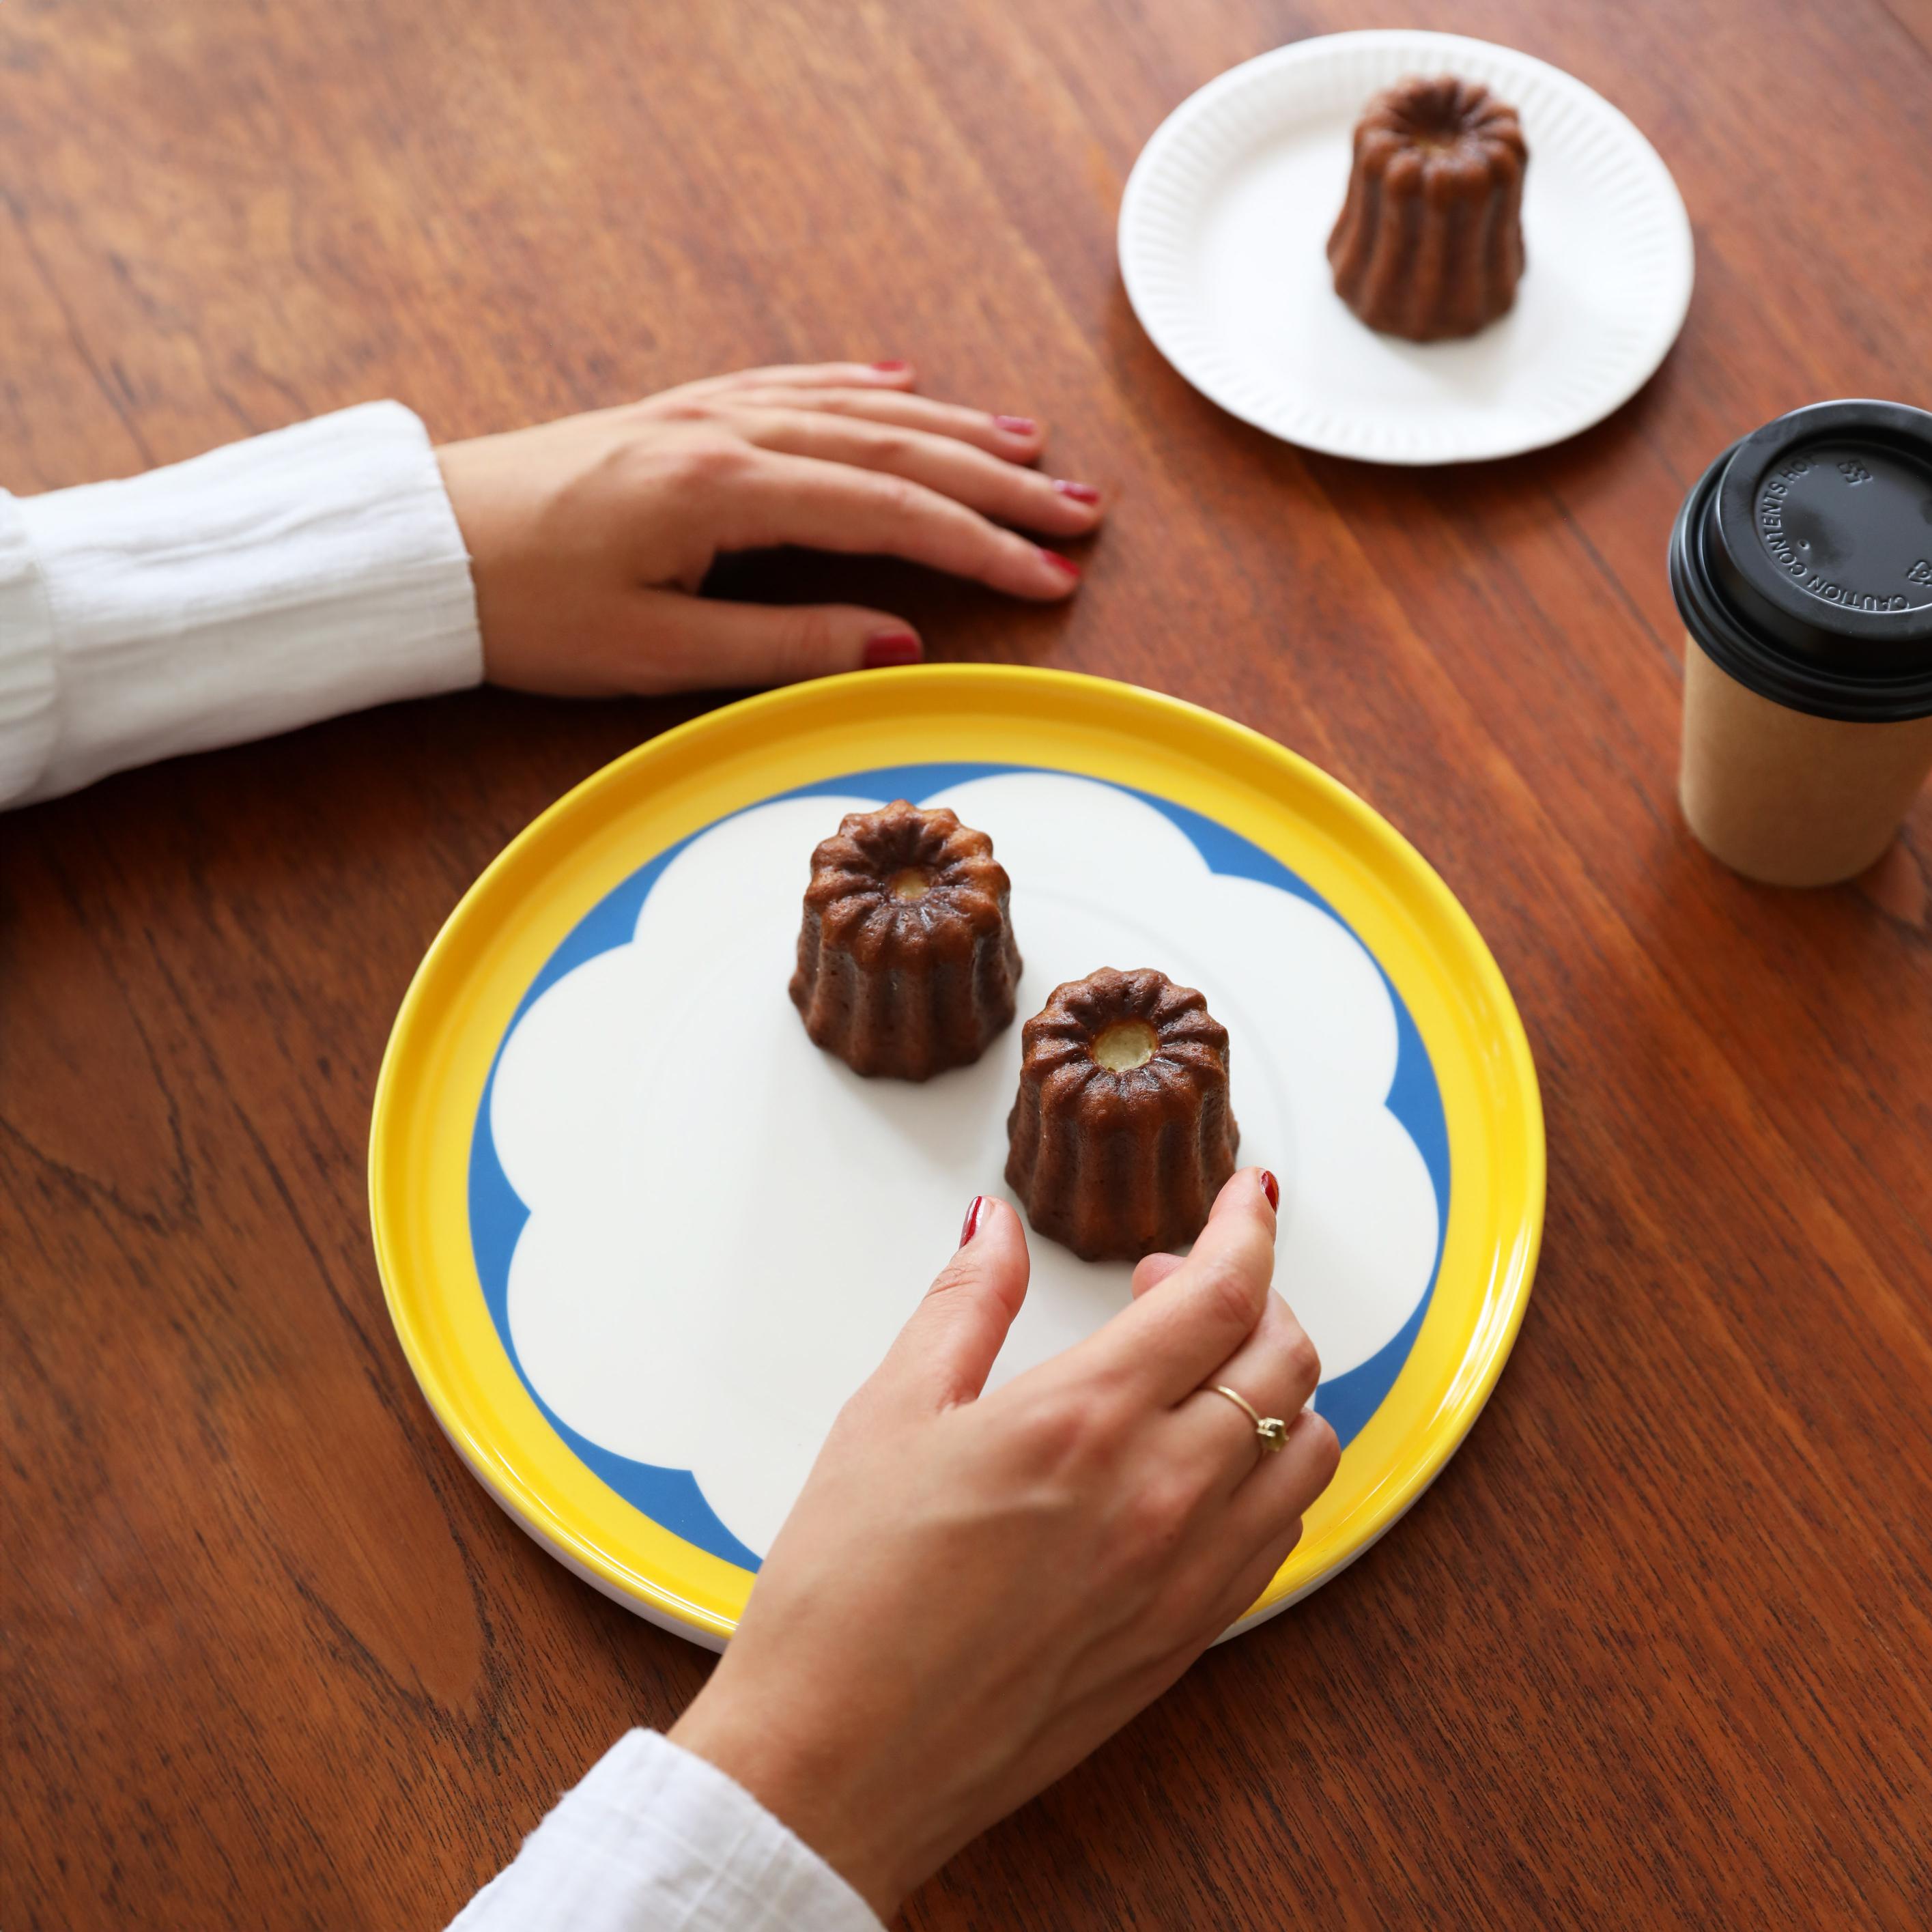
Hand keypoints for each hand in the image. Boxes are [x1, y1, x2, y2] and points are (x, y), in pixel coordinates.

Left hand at [435, 361, 1104, 695]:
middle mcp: (727, 433)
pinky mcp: (682, 415)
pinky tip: (906, 387)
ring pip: (857, 410)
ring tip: (1030, 447)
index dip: (981, 547)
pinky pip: (794, 386)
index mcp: (724, 490)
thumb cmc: (527, 609)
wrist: (426, 549)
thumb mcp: (657, 653)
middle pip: (894, 449)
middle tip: (1081, 509)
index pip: (888, 513)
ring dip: (950, 428)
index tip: (1051, 575)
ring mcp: (706, 413)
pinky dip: (862, 389)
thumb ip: (784, 643)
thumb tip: (895, 640)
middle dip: (997, 481)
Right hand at [669, 1173, 1339, 1918]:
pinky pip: (1278, 1539)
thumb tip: (993, 1228)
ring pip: (1304, 1452)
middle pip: (1284, 1361)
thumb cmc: (846, 1595)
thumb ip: (964, 1302)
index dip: (1250, 1227)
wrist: (836, 1764)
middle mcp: (1160, 1495)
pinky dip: (1268, 1476)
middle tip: (1177, 1285)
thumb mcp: (889, 1413)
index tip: (1252, 1197)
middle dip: (1255, 1296)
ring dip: (1275, 1389)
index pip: (1223, 1294)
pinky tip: (1199, 1467)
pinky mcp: (1183, 1644)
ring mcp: (1183, 1577)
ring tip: (1195, 1377)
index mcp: (1084, 1420)